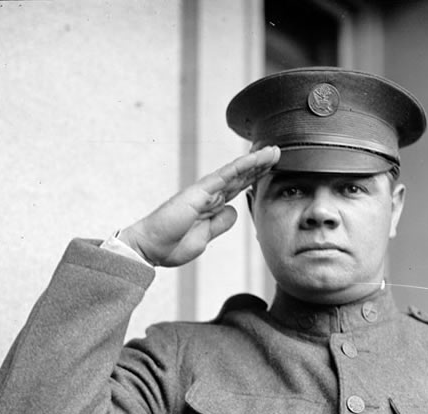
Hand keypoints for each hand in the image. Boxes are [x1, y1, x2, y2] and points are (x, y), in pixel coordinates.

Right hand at [119, 146, 279, 266]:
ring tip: (272, 151)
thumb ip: (219, 224)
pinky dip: (240, 167)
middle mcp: (208, 195)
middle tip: (277, 153)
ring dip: (254, 161)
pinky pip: (223, 177)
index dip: (254, 178)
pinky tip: (253, 159)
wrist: (150, 248)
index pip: (237, 189)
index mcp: (210, 206)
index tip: (271, 170)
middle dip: (259, 165)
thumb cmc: (171, 245)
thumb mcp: (204, 238)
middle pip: (239, 177)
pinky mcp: (198, 193)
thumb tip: (234, 211)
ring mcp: (204, 192)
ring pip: (234, 173)